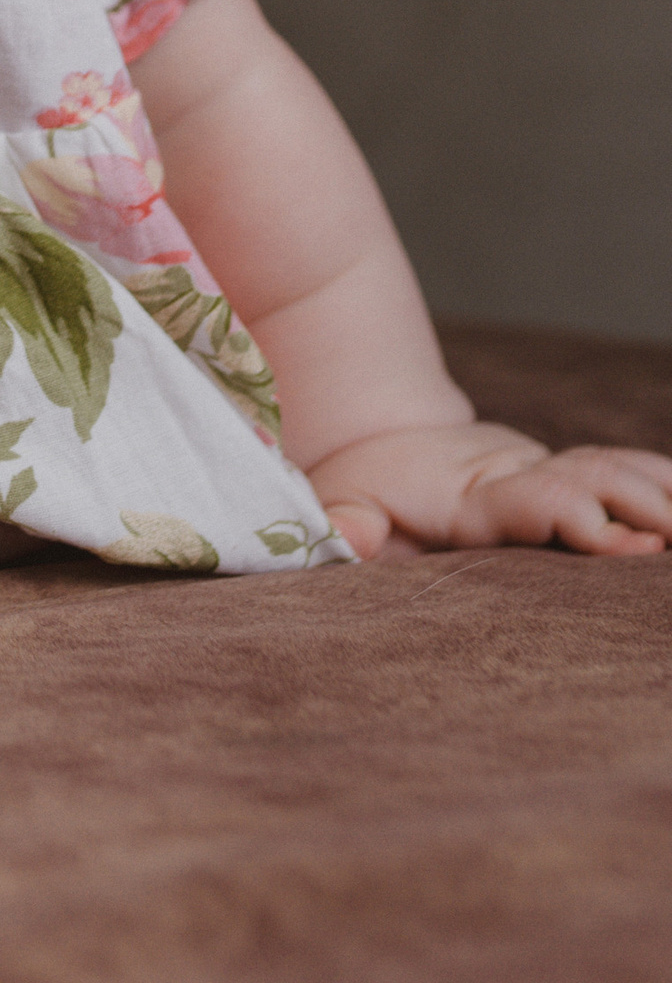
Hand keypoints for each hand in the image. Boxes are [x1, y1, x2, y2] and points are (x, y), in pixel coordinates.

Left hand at [312, 419, 671, 559]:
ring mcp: (550, 472)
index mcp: (476, 497)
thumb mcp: (343, 504)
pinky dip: (665, 480)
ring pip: (617, 469)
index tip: (626, 543)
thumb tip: (352, 539)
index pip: (537, 500)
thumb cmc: (368, 489)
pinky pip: (625, 467)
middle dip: (645, 509)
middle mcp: (523, 477)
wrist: (389, 439)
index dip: (580, 518)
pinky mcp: (567, 475)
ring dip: (664, 494)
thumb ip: (347, 524)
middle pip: (595, 481)